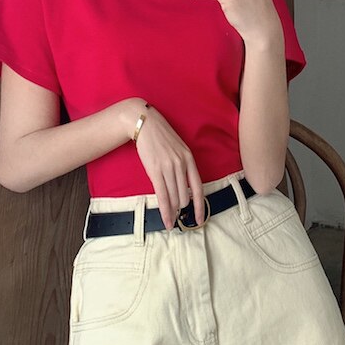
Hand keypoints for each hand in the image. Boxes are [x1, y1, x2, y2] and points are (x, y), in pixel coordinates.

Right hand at [127, 100, 204, 229]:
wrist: (145, 124)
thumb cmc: (160, 136)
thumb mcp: (178, 148)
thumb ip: (183, 165)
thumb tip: (183, 185)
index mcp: (189, 158)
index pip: (198, 188)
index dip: (199, 206)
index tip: (199, 218)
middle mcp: (181, 164)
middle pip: (185, 196)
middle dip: (181, 209)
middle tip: (177, 217)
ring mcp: (169, 168)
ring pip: (174, 198)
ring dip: (173, 212)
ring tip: (171, 220)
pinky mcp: (155, 171)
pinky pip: (163, 196)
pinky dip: (165, 211)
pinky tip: (166, 220)